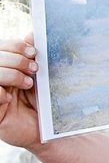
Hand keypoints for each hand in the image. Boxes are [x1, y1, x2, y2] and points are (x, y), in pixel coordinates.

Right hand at [0, 33, 40, 149]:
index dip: (15, 46)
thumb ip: (34, 56)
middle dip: (16, 59)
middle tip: (35, 68)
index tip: (34, 52)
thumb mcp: (42, 76)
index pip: (2, 47)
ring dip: (10, 74)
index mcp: (7, 67)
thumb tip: (33, 33)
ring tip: (28, 84)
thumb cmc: (46, 102)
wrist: (50, 130)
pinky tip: (9, 98)